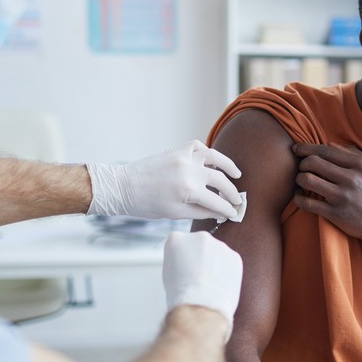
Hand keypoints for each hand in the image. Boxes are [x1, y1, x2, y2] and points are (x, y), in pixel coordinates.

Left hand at [86, 141, 242, 219]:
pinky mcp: (177, 150)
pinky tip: (214, 161)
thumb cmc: (145, 204)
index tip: (235, 213)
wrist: (122, 187)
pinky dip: (208, 153)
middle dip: (232, 192)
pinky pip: (199, 147)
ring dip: (228, 166)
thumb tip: (220, 213)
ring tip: (237, 174)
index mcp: (189, 190)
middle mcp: (189, 170)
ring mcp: (184, 157)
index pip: (217, 201)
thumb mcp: (175, 213)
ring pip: (215, 158)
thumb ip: (202, 211)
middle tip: (238, 200)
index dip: (228, 209)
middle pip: (220, 181)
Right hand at [162, 231, 242, 340]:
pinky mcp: (235, 256)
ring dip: (215, 263)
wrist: (201, 307)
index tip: (183, 270)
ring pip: (217, 252)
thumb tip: (189, 259)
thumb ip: (179, 258)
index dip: (182, 259)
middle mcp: (199, 236)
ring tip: (209, 283)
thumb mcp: (168, 271)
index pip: (180, 243)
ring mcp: (219, 245)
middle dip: (200, 257)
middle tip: (198, 276)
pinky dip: (227, 271)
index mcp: (177, 238)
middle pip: (200, 245)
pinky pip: (229, 261)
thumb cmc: (181, 295)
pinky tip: (220, 285)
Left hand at [291, 143, 361, 255]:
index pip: (325, 150)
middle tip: (302, 168)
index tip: (296, 149)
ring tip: (302, 182)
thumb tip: (330, 145)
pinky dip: (298, 198)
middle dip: (302, 163)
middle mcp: (350, 178)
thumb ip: (355, 153)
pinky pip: (307, 203)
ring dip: (299, 179)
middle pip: (312, 162)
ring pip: (306, 180)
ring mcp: (342, 197)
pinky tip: (300, 197)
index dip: (306, 148)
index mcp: (359, 165)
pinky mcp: (335, 214)